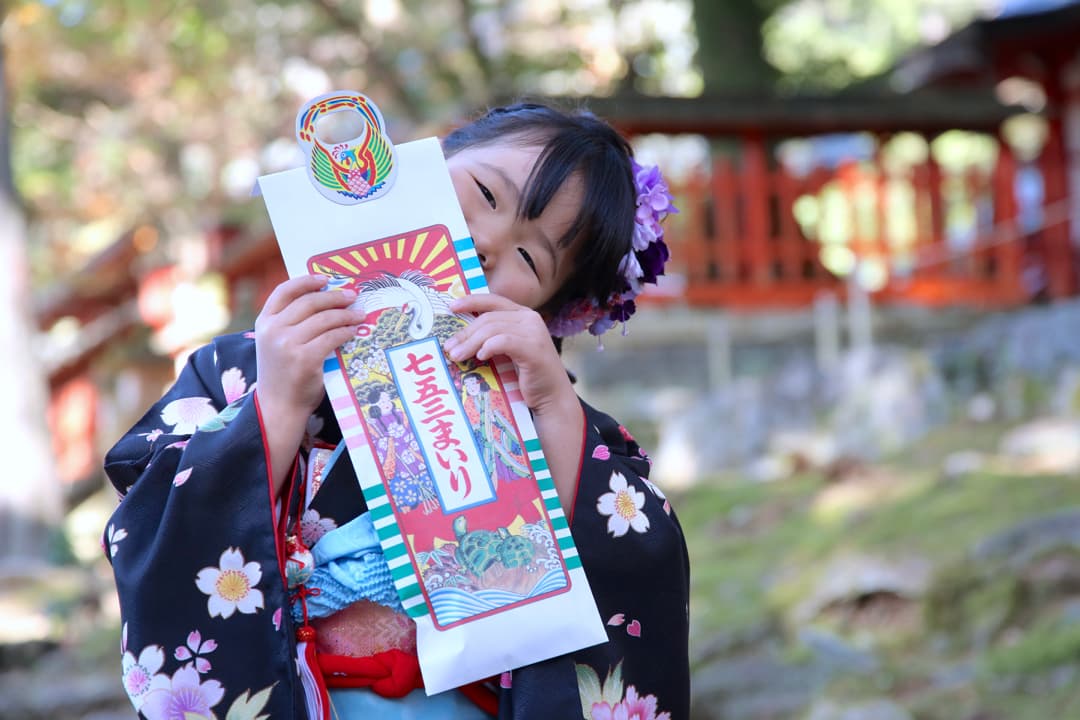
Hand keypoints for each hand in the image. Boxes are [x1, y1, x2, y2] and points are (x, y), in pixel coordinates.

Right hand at [255, 275, 364, 417]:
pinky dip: (347, 332)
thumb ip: (291, 322)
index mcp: (264, 322)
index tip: (326, 279)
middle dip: (334, 297)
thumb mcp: (277, 343)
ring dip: (346, 314)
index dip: (306, 281)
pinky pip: (332, 337)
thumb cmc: (283, 373)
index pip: (284, 291)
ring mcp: (287, 344)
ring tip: (359, 314)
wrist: (278, 406)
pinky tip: (354, 331)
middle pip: (309, 302)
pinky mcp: (305, 358)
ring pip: (324, 319)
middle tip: (353, 296)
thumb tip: (326, 299)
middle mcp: (273, 330)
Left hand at [444, 294, 574, 415]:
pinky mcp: (534, 348)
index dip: (471, 301)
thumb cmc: (527, 376)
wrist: (552, 397)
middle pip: (488, 318)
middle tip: (448, 347)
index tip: (451, 307)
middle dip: (465, 333)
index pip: (493, 300)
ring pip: (492, 330)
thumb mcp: (508, 351)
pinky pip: (503, 342)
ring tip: (456, 356)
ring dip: (470, 343)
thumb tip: (459, 338)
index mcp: (523, 315)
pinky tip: (480, 357)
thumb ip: (492, 339)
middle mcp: (530, 318)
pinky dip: (488, 347)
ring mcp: (534, 332)